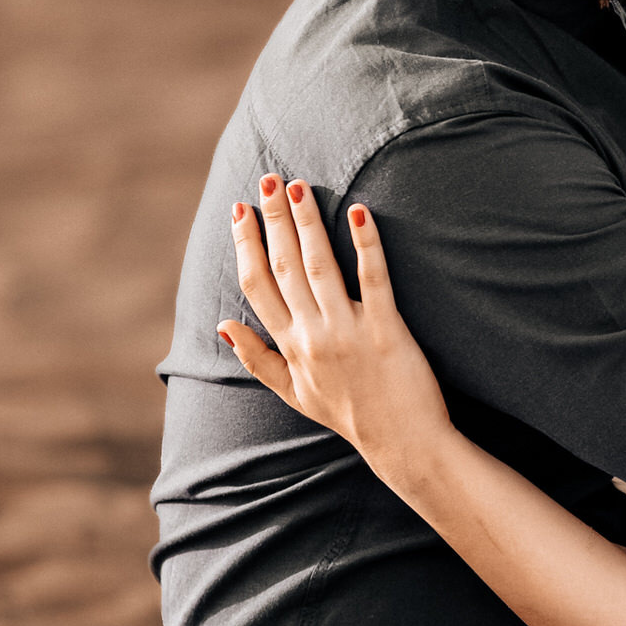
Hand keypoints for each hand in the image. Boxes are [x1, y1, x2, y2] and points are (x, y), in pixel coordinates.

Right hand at [219, 175, 449, 460]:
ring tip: (297, 187)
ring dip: (307, 224)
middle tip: (266, 180)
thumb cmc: (350, 415)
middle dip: (272, 222)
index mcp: (290, 347)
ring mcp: (348, 331)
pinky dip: (365, 244)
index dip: (245, 245)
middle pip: (284, 268)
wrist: (402, 444)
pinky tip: (360, 211)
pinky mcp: (386, 330)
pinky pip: (374, 280)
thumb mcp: (293, 394)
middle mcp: (313, 336)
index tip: (239, 210)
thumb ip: (258, 359)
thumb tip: (223, 325)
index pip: (256, 286)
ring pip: (320, 267)